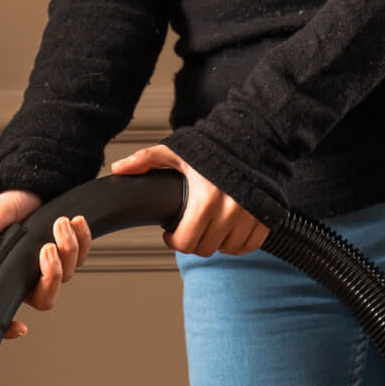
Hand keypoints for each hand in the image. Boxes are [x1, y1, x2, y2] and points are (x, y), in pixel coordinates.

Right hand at [0, 190, 92, 339]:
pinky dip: (82, 238)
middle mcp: (32, 279)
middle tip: (46, 248)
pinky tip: (76, 222)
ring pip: (68, 273)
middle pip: (46, 297)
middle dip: (51, 274)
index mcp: (10, 279)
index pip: (7, 312)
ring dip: (67, 247)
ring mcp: (53, 268)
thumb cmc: (8, 208)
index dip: (11, 328)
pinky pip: (83, 254)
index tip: (20, 328)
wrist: (27, 187)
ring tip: (60, 222)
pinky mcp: (70, 253)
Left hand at [110, 144, 266, 257]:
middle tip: (190, 228)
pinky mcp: (266, 218)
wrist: (255, 136)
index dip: (174, 241)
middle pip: (205, 249)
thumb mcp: (177, 150)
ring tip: (210, 225)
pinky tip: (229, 229)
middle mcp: (230, 211)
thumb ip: (146, 161)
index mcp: (205, 200)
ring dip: (216, 242)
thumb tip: (119, 169)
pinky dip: (237, 243)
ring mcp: (250, 216)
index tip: (171, 233)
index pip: (185, 243)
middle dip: (194, 241)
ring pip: (226, 250)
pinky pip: (248, 246)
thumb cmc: (214, 146)